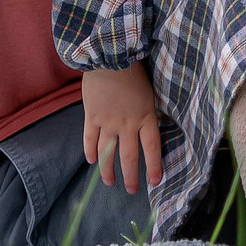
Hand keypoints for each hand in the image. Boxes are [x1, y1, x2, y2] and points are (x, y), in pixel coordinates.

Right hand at [82, 64, 164, 193]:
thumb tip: (152, 126)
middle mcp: (127, 124)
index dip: (154, 166)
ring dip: (108, 170)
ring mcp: (108, 122)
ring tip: (110, 182)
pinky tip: (91, 161)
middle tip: (131, 190)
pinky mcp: (92, 117)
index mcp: (145, 117)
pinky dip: (90, 151)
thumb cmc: (134, 70)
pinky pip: (90, 139)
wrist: (110, 56)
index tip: (155, 181)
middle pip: (129, 157)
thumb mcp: (150, 92)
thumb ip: (149, 111)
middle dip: (131, 176)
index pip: (152, 148)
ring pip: (108, 153)